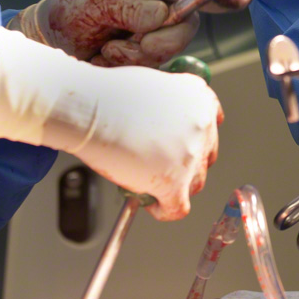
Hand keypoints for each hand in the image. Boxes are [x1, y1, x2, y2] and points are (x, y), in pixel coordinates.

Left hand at [12, 0, 201, 63]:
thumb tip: (162, 16)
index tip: (204, 12)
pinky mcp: (144, 49)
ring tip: (107, 51)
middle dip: (162, 41)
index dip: (200, 0)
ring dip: (138, 56)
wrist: (48, 39)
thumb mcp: (93, 2)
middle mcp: (154, 0)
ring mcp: (152, 27)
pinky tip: (106, 58)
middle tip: (138, 45)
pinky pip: (151, 64)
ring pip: (169, 48)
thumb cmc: (67, 9)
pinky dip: (129, 66)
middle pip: (185, 25)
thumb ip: (128, 9)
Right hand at [59, 65, 222, 220]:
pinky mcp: (175, 181)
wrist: (89, 107)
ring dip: (176, 186)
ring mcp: (191, 154)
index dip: (193, 140)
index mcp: (199, 98)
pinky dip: (165, 210)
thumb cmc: (109, 95)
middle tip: (161, 166)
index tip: (180, 146)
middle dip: (185, 164)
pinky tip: (151, 204)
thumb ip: (171, 109)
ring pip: (194, 183)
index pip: (210, 127)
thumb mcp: (154, 87)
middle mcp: (202, 124)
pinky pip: (178, 208)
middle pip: (204, 156)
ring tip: (151, 183)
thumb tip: (165, 130)